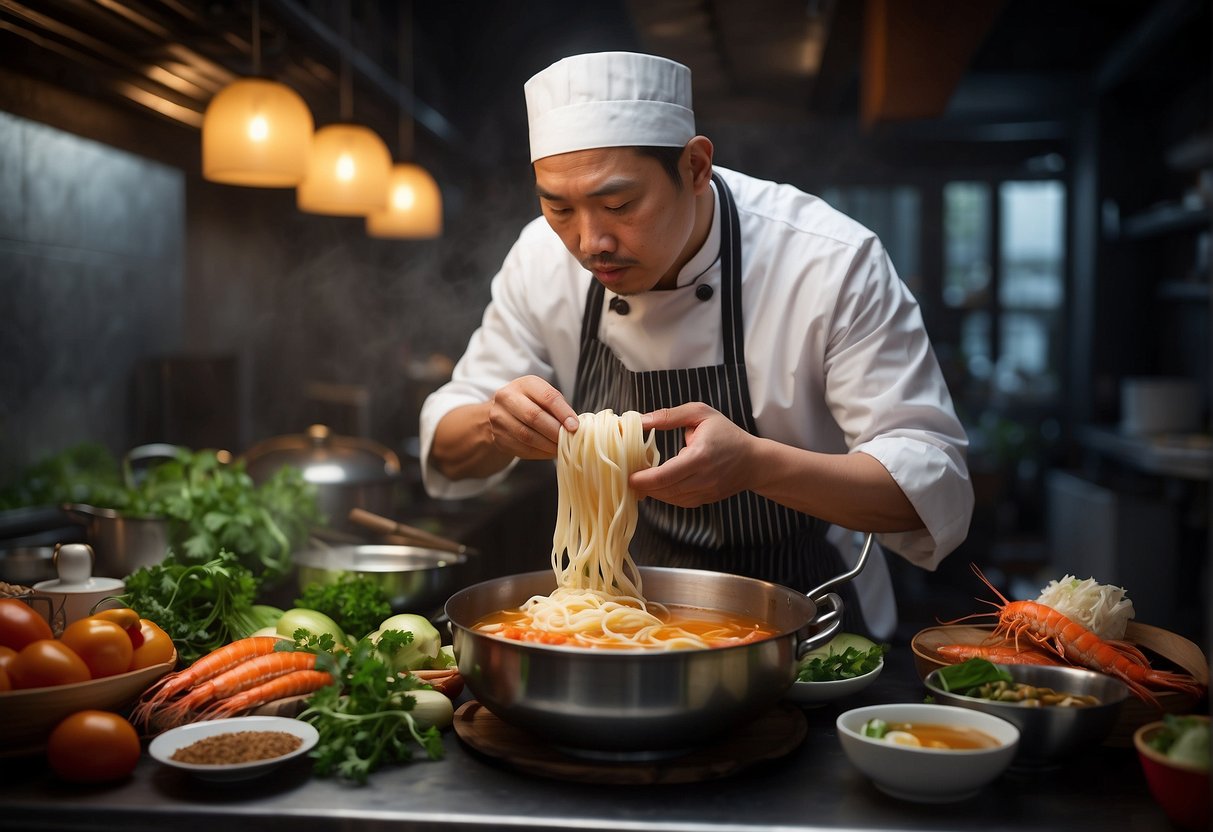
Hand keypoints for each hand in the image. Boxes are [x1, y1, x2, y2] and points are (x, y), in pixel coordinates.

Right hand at [487, 375, 579, 459]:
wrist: (502, 412)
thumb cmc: (531, 403)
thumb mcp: (543, 397)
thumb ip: (558, 408)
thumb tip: (574, 426)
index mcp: (525, 384)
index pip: (547, 397)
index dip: (563, 413)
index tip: (575, 427)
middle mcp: (507, 398)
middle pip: (534, 417)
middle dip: (555, 431)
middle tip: (568, 440)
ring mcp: (499, 418)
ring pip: (527, 436)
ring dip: (548, 445)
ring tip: (560, 448)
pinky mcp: (498, 437)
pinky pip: (521, 449)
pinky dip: (539, 453)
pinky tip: (548, 452)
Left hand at [630, 403, 757, 506]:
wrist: (754, 461)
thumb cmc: (727, 434)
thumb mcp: (700, 414)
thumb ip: (669, 416)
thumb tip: (640, 420)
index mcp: (700, 456)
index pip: (665, 475)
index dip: (643, 479)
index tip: (628, 474)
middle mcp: (703, 478)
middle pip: (664, 490)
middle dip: (642, 485)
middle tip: (628, 475)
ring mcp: (705, 492)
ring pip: (669, 499)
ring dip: (652, 491)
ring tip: (640, 479)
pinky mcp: (705, 499)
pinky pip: (679, 502)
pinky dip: (665, 495)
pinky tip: (658, 485)